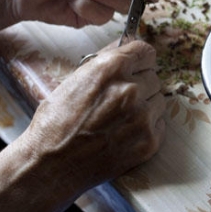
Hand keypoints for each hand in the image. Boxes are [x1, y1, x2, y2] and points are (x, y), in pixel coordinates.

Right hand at [18, 40, 165, 198]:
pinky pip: (159, 124)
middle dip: (140, 85)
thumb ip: (104, 62)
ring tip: (119, 119)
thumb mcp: (74, 81)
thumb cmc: (55, 123)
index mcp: (111, 69)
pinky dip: (147, 128)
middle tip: (119, 100)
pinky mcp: (149, 141)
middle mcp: (131, 90)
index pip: (146, 52)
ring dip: (145, 106)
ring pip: (158, 101)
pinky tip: (124, 134)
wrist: (50, 165)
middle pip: (153, 77)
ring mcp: (143, 117)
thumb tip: (124, 45)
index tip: (136, 66)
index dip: (139, 60)